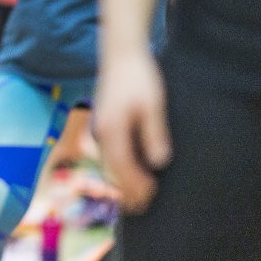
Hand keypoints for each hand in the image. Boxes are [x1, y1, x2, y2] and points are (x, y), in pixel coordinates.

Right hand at [95, 49, 171, 212]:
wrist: (121, 53)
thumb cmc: (139, 77)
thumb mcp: (152, 105)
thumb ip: (154, 134)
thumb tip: (159, 163)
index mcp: (112, 130)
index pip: (123, 167)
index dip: (136, 186)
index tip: (151, 198)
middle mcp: (102, 132)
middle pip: (112, 169)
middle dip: (127, 189)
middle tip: (144, 207)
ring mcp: (101, 127)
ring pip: (110, 162)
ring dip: (123, 179)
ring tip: (139, 194)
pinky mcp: (105, 122)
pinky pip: (111, 152)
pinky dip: (120, 166)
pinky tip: (133, 169)